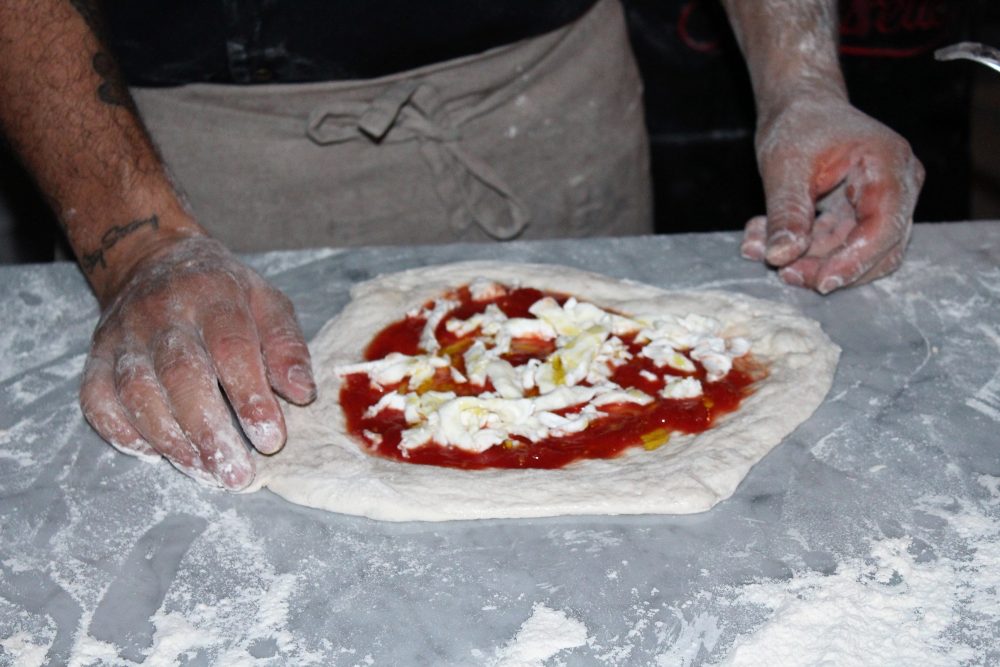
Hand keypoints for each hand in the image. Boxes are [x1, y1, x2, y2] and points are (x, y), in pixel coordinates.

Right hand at [79, 236, 315, 489]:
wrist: (154, 261)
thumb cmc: (225, 294)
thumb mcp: (268, 304)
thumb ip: (286, 347)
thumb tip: (301, 394)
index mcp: (213, 295)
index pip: (231, 348)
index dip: (250, 397)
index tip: (271, 439)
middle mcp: (162, 314)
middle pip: (181, 375)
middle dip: (209, 431)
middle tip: (236, 474)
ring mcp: (123, 337)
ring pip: (139, 393)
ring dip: (172, 441)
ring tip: (206, 472)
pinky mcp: (96, 358)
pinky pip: (100, 401)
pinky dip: (125, 433)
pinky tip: (158, 454)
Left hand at [740, 94, 924, 293]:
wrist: (799, 105)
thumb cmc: (798, 124)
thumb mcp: (784, 165)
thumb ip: (786, 212)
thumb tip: (780, 257)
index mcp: (889, 166)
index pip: (884, 228)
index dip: (854, 262)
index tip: (820, 283)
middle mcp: (897, 186)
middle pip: (876, 248)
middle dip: (826, 266)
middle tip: (782, 272)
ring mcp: (881, 202)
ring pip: (854, 253)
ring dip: (808, 260)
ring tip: (760, 249)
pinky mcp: (859, 214)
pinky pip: (836, 245)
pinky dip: (801, 248)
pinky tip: (762, 240)